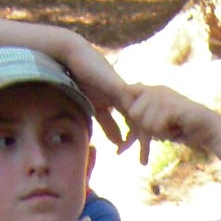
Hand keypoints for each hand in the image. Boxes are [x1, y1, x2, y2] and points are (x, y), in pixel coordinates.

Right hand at [59, 35, 136, 150]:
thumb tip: (119, 143)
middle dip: (145, 143)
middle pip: (144, 123)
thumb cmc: (83, 80)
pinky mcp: (120, 88)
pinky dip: (138, 121)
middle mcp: (131, 98)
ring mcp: (128, 92)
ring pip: (142, 117)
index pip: (137, 125)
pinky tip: (139, 134)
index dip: (138, 142)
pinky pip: (134, 107)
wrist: (75, 58)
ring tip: (142, 153)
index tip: (139, 159)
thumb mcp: (97, 108)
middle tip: (144, 162)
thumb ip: (109, 124)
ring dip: (143, 136)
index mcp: (126, 103)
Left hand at [122, 85, 220, 164]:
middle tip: (162, 128)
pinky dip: (166, 134)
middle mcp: (156, 89)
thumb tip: (125, 98)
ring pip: (145, 123)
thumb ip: (144, 110)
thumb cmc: (183, 126)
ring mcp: (163, 96)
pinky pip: (156, 127)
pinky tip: (177, 130)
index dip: (130, 109)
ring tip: (172, 128)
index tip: (140, 119)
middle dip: (146, 127)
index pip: (126, 92)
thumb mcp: (159, 117)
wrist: (208, 128)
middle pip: (133, 113)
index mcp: (152, 90)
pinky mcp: (170, 107)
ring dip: (158, 133)